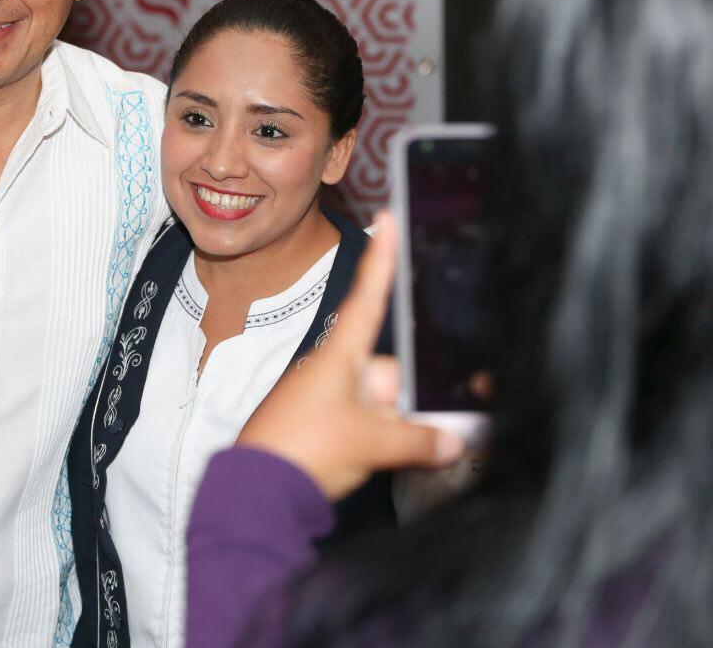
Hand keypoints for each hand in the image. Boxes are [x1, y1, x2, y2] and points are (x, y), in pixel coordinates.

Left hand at [237, 212, 464, 499]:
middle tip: (423, 430)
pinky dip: (382, 444)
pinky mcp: (321, 429)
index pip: (368, 296)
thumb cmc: (304, 451)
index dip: (380, 259)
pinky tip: (384, 464)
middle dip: (409, 400)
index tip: (386, 220)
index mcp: (340, 354)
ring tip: (392, 456)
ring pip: (382, 405)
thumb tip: (455, 439)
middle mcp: (334, 370)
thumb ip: (419, 439)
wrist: (257, 493)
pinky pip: (366, 428)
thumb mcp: (372, 444)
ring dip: (398, 430)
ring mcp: (326, 400)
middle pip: (391, 372)